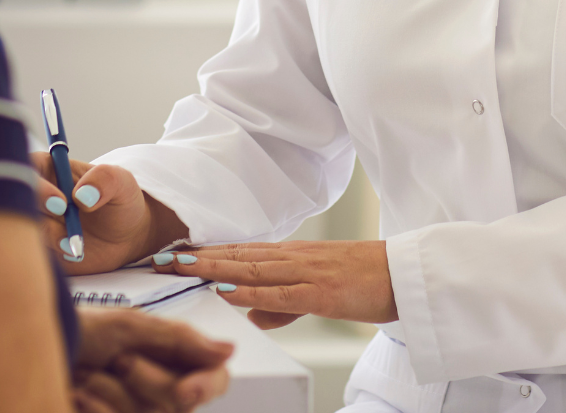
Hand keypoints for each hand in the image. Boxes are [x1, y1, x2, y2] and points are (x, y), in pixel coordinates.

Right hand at [33, 152, 187, 273]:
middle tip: (65, 219)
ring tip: (76, 243)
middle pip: (15, 200)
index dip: (36, 183)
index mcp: (50, 171)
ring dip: (49, 239)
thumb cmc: (121, 201)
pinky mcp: (41, 250)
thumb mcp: (121, 182)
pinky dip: (50, 257)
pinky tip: (73, 255)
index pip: (27, 168)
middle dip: (38, 213)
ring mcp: (37, 224)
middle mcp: (37, 197)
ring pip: (23, 231)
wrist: (127, 237)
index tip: (61, 202)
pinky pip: (31, 256)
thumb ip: (104, 180)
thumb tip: (82, 195)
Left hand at [73, 309, 232, 412]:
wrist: (38, 345)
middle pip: (181, 403)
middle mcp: (162, 385)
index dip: (206, 386)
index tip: (184, 390)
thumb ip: (181, 340)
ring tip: (88, 374)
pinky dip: (97, 410)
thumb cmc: (83, 329)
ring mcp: (137, 409)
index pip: (215, 377)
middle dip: (146, 381)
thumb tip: (229, 350)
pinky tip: (78, 394)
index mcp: (174, 355)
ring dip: (112, 394)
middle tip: (120, 360)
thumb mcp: (132, 326)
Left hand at [153, 240, 396, 330]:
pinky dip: (249, 291)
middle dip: (197, 258)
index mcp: (290, 256)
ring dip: (213, 267)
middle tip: (161, 258)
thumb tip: (251, 314)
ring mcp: (305, 271)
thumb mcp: (317, 293)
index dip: (205, 253)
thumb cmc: (363, 282)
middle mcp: (292, 257)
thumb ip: (283, 305)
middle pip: (236, 255)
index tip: (174, 254)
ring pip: (250, 268)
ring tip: (181, 267)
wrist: (404, 274)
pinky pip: (279, 292)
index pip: (239, 252)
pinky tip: (227, 291)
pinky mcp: (320, 291)